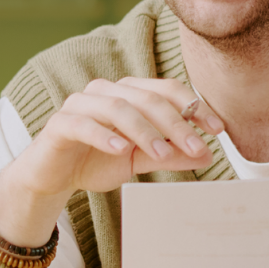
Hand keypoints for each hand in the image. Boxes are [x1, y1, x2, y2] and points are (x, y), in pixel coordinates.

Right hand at [1, 77, 222, 206]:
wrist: (52, 177)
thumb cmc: (95, 161)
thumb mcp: (139, 160)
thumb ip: (171, 154)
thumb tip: (206, 154)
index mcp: (127, 93)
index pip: (166, 90)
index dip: (193, 106)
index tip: (217, 129)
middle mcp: (105, 91)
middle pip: (146, 98)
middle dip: (175, 124)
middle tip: (196, 147)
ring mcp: (80, 104)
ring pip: (118, 108)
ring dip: (144, 131)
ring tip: (162, 155)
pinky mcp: (59, 123)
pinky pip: (83, 124)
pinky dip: (103, 136)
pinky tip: (120, 150)